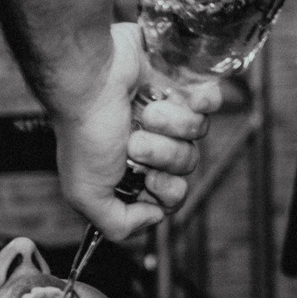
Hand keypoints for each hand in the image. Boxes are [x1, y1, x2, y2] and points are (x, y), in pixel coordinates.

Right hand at [50, 22, 221, 240]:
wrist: (86, 73)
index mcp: (130, 169)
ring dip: (172, 126)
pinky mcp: (179, 86)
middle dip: (165, 156)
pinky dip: (201, 102)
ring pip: (197, 134)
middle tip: (136, 142)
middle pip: (186, 165)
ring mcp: (166, 113)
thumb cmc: (85, 129)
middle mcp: (149, 141)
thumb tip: (154, 219)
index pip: (172, 195)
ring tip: (144, 113)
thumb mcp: (86, 193)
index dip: (167, 191)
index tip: (147, 179)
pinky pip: (211, 103)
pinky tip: (179, 96)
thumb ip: (117, 223)